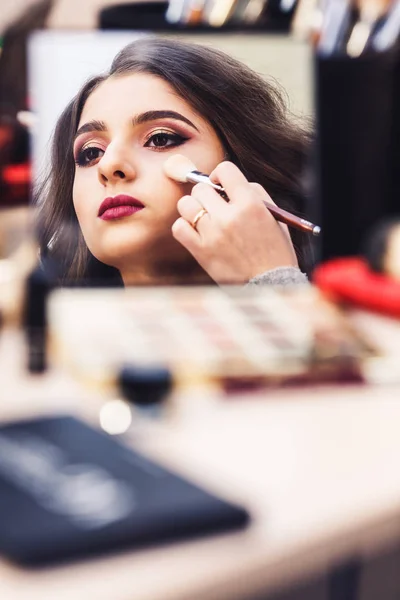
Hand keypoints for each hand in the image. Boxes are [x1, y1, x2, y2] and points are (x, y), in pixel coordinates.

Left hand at [171, 161, 297, 284]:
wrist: (270, 284)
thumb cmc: (274, 250)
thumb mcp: (274, 216)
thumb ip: (253, 193)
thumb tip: (226, 181)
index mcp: (250, 204)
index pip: (224, 170)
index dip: (219, 175)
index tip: (220, 185)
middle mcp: (228, 216)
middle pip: (201, 188)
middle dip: (207, 195)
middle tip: (215, 207)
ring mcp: (212, 234)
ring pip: (186, 205)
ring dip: (193, 209)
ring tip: (204, 219)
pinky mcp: (200, 251)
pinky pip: (178, 227)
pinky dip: (184, 227)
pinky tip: (196, 232)